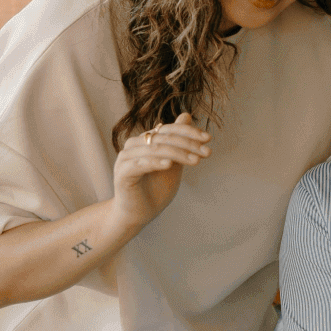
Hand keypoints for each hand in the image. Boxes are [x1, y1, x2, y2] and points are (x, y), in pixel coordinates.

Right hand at [109, 113, 209, 231]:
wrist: (137, 215)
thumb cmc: (154, 190)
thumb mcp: (173, 163)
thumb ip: (179, 143)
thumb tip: (186, 115)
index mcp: (145, 140)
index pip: (168, 129)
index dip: (189, 132)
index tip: (208, 139)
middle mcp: (134, 145)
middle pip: (163, 138)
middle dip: (188, 144)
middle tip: (207, 152)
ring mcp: (126, 158)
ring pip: (154, 149)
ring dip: (177, 154)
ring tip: (195, 160)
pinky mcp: (122, 173)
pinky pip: (139, 164)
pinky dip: (155, 162)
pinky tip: (169, 165)